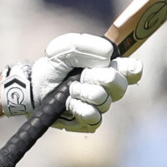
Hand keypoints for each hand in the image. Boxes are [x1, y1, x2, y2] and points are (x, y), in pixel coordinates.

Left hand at [1, 34, 142, 131]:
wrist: (34, 87)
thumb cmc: (53, 66)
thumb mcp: (65, 48)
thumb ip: (85, 45)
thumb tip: (108, 54)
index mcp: (107, 68)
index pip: (132, 71)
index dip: (131, 69)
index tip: (121, 66)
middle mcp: (107, 88)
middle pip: (121, 87)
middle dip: (101, 79)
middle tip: (83, 75)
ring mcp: (98, 106)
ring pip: (104, 102)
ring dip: (85, 93)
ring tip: (70, 88)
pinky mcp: (88, 121)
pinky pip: (94, 118)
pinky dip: (81, 109)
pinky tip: (70, 103)